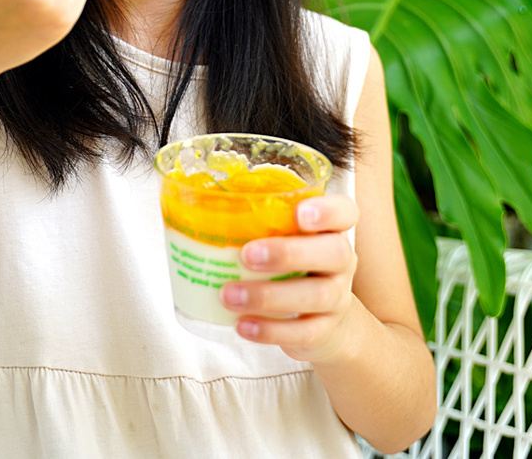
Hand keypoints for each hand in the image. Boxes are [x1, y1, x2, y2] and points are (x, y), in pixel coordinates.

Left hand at [222, 195, 359, 363]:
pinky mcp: (324, 330)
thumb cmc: (293, 268)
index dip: (328, 211)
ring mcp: (337, 297)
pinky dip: (271, 330)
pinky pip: (303, 332)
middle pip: (334, 252)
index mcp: (331, 230)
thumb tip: (186, 199)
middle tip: (246, 255)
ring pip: (316, 295)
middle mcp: (341, 261)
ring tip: (228, 295)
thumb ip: (255, 222)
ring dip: (268, 295)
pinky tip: (243, 325)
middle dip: (289, 253)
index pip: (345, 212)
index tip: (300, 212)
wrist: (327, 323)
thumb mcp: (284, 240)